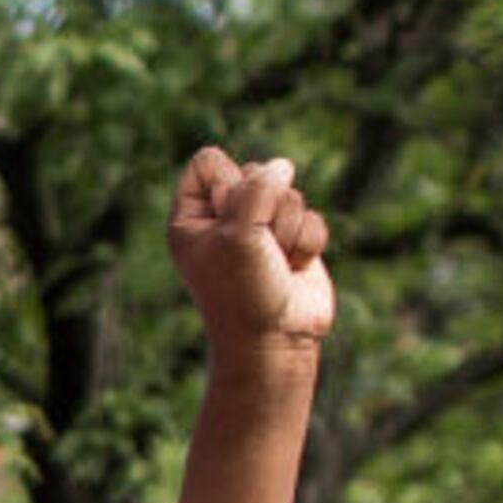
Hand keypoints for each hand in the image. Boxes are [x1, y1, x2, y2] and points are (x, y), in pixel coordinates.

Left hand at [169, 148, 335, 352]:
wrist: (275, 340)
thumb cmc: (244, 291)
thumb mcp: (239, 233)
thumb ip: (257, 187)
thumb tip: (282, 166)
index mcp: (190, 218)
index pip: (208, 162)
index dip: (227, 181)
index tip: (227, 216)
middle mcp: (223, 221)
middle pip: (255, 172)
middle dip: (264, 207)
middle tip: (255, 247)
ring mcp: (260, 230)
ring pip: (289, 194)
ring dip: (287, 229)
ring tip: (275, 262)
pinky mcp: (293, 241)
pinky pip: (312, 217)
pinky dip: (307, 243)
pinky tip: (294, 269)